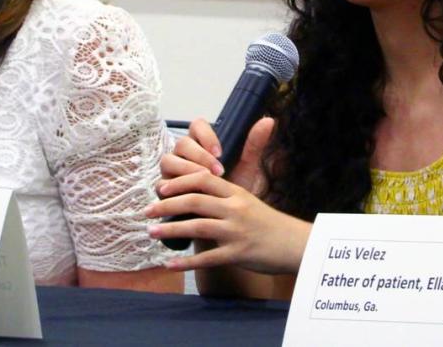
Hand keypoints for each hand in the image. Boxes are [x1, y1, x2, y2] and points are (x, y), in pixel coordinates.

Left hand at [146, 170, 309, 274]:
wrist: (295, 243)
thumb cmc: (268, 223)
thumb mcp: (248, 199)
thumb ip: (223, 194)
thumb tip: (195, 189)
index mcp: (235, 193)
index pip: (202, 180)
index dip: (178, 182)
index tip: (160, 188)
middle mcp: (235, 209)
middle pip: (194, 200)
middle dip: (166, 205)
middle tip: (147, 211)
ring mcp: (236, 231)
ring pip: (197, 226)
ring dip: (170, 229)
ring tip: (151, 232)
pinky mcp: (238, 253)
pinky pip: (208, 258)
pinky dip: (187, 262)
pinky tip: (170, 264)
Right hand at [158, 117, 274, 195]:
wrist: (226, 221)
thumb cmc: (232, 191)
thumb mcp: (246, 168)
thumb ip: (254, 144)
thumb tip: (269, 120)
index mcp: (200, 144)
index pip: (197, 126)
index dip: (206, 135)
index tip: (220, 152)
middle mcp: (183, 155)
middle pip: (182, 143)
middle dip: (198, 155)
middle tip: (216, 170)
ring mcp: (171, 172)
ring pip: (168, 161)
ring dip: (186, 170)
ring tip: (203, 181)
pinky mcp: (164, 191)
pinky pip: (161, 185)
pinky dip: (174, 189)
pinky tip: (188, 196)